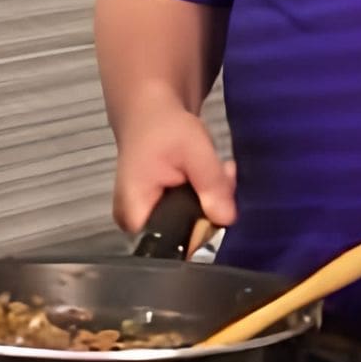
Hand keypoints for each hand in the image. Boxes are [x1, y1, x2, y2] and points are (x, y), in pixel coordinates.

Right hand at [112, 104, 236, 234]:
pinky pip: (186, 218)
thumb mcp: (194, 149)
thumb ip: (211, 184)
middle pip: (183, 237)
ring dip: (210, 204)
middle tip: (226, 179)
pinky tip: (210, 178)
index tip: (223, 209)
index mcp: (134, 215)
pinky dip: (203, 201)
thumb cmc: (164, 127)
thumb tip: (227, 220)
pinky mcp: (156, 214)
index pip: (170, 250)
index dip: (202, 237)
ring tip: (220, 173)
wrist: (149, 112)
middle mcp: (134, 225)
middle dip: (211, 213)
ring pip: (189, 227)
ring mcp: (144, 221)